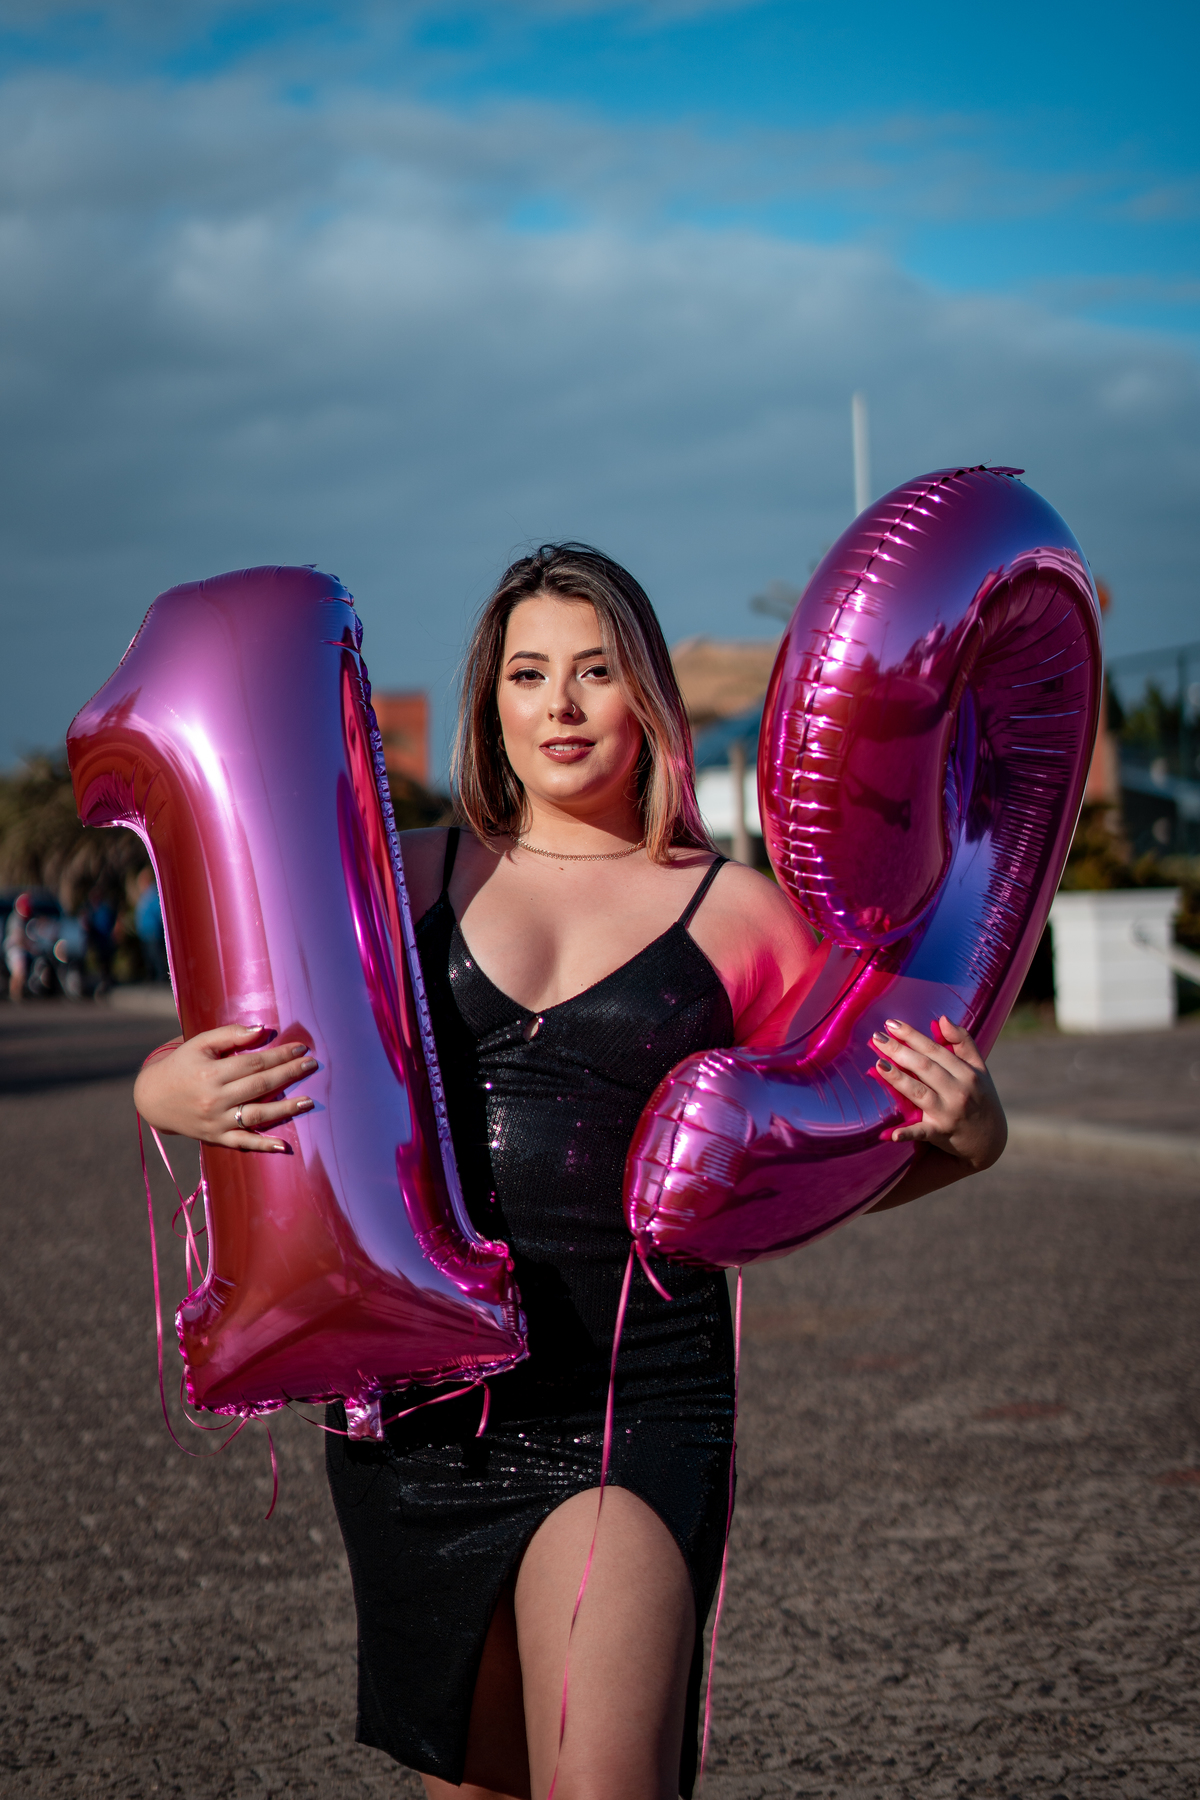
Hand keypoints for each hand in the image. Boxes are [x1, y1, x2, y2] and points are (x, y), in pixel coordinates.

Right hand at [132, 1024, 316, 1152]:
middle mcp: (214, 1098)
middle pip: (260, 1085)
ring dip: (286, 1109)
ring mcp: (216, 1121)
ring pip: (257, 1115)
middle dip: (289, 1074)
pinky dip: (262, 1145)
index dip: (279, 1055)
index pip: (254, 1063)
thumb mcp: (199, 1044)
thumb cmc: (181, 1066)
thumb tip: (262, 1030)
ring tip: (309, 1101)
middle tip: (312, 1066)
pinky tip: (283, 1145)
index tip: (301, 1048)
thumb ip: (229, 1035)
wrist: (152, 1099)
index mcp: (211, 1072)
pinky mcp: (215, 1138)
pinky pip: (242, 1143)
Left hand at [871, 1015, 1006, 1169]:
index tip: (891, 1023)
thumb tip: (943, 1019)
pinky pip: (922, 1132)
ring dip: (898, 1078)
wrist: (990, 1140)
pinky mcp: (941, 1134)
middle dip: (899, 1051)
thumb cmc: (981, 1097)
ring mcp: (949, 1113)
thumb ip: (963, 1042)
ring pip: (919, 1092)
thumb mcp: (979, 1068)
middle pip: (924, 1067)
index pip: (934, 1050)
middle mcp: (959, 1091)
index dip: (912, 1035)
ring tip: (878, 1064)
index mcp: (967, 1073)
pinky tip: (891, 1133)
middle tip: (876, 1038)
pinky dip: (907, 1133)